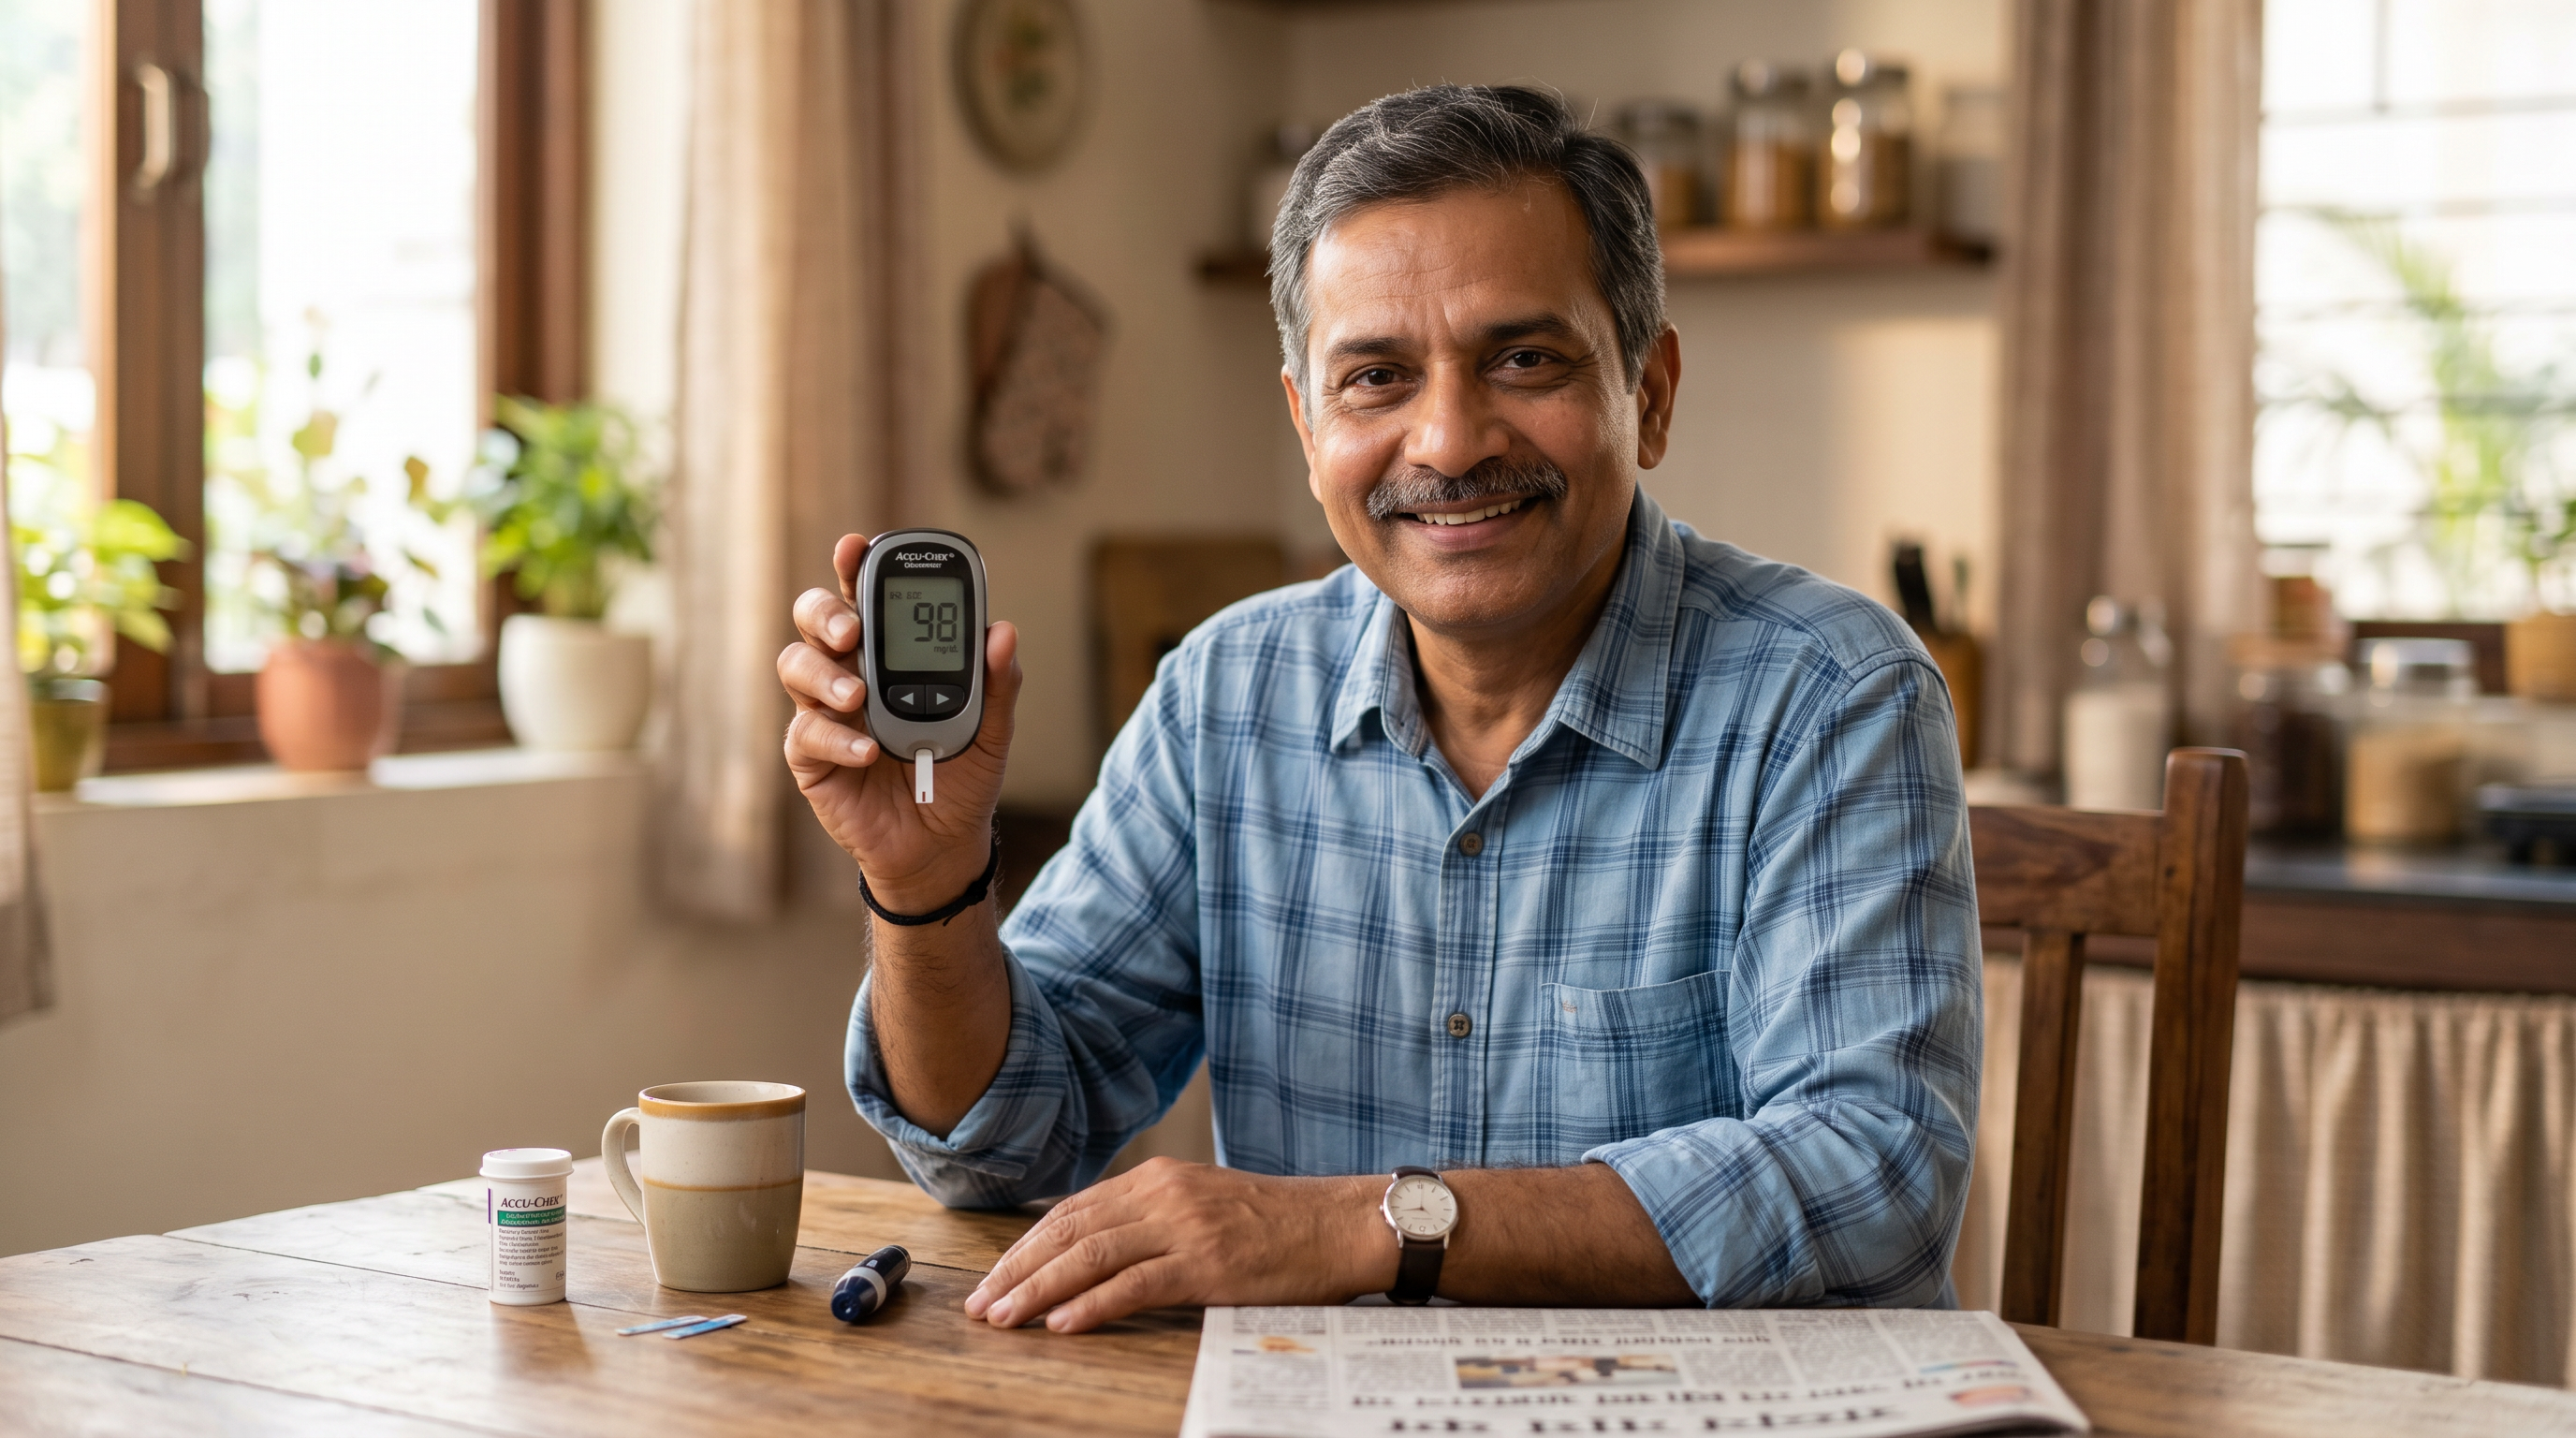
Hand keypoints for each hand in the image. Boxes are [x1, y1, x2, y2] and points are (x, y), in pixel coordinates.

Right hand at [779, 533, 1023, 909]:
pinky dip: (837, 737)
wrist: (943, 845)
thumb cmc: (960, 778)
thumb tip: (1003, 632)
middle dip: (824, 612)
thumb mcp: (993, 731)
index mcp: (890, 653)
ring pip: (796, 666)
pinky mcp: (811, 756)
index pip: (865, 597)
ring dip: (824, 673)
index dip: (854, 567)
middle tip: (852, 628)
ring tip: (858, 696)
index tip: (855, 546)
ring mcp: (825, 712)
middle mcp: (850, 672)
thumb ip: (998, 683)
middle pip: (813, 620)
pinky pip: (806, 733)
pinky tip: (869, 751)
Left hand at [964, 1159, 1393, 1332]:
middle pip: (1069, 1230)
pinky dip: (1093, 1304)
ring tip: (1005, 1318)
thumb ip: (1150, 1219)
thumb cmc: (1275, 1223)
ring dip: (1039, 1289)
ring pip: (1092, 1256)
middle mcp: (1162, 1194)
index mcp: (1156, 1179)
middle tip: (981, 1305)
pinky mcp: (1208, 1264)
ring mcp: (1184, 1228)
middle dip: (1017, 1269)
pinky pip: (1137, 1284)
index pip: (1072, 1211)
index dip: (1025, 1246)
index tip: (993, 1278)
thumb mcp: (1202, 1204)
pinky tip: (1063, 1324)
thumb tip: (1094, 1251)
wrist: (1338, 1224)